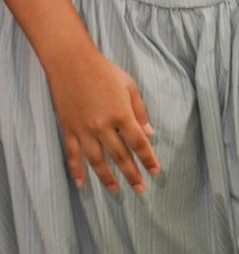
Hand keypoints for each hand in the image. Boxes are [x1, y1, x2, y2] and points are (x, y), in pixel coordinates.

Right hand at [49, 45, 160, 193]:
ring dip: (107, 178)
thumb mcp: (130, 86)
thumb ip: (140, 111)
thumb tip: (149, 134)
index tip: (155, 171)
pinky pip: (73, 154)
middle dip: (132, 174)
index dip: (148, 159)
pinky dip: (76, 170)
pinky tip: (81, 184)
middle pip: (120, 156)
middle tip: (140, 189)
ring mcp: (84, 130)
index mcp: (121, 114)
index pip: (139, 143)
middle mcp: (103, 126)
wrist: (71, 62)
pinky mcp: (69, 129)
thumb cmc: (104, 71)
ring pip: (97, 160)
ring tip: (116, 190)